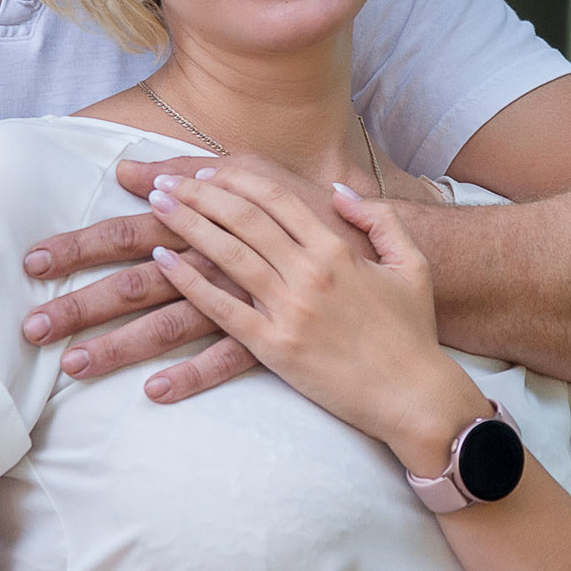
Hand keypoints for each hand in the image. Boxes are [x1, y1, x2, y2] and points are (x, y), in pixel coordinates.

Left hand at [17, 155, 378, 401]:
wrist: (424, 379)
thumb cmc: (406, 316)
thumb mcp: (394, 252)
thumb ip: (363, 212)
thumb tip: (334, 189)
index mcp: (312, 233)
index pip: (237, 197)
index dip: (186, 189)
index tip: (142, 184)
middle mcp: (287, 266)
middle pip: (188, 239)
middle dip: (116, 240)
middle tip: (46, 253)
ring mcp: (277, 311)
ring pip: (185, 298)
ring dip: (122, 304)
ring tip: (66, 326)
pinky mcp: (274, 356)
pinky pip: (217, 348)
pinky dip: (182, 353)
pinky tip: (145, 370)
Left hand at [142, 166, 486, 475]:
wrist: (415, 396)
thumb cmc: (413, 333)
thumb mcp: (410, 264)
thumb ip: (378, 219)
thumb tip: (338, 193)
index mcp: (338, 249)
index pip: (276, 200)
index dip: (235, 181)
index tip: (204, 174)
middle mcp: (310, 272)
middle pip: (243, 219)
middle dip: (198, 195)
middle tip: (164, 182)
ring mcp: (290, 310)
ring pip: (227, 254)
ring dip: (186, 225)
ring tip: (155, 207)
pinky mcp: (275, 348)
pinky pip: (222, 308)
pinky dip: (189, 282)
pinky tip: (163, 261)